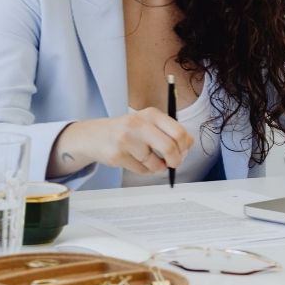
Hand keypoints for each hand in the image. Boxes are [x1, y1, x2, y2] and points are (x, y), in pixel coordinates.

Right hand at [53, 108, 193, 175]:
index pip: (178, 132)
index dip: (185, 146)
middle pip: (169, 147)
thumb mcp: (149, 123)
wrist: (95, 135)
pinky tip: (138, 163)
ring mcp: (126, 140)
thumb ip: (169, 131)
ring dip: (158, 167)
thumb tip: (189, 145)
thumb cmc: (129, 130)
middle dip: (175, 160)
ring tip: (151, 162)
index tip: (183, 151)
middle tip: (173, 163)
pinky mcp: (117, 155)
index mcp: (151, 114)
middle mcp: (138, 124)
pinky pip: (142, 170)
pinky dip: (145, 171)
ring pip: (155, 163)